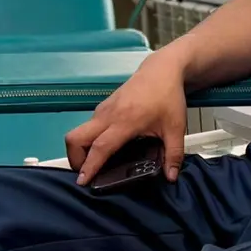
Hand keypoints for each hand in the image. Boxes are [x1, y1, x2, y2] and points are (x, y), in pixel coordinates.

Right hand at [66, 51, 189, 184]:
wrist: (162, 70)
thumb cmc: (167, 95)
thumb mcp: (175, 128)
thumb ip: (173, 154)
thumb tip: (171, 177)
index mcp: (125, 121)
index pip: (100, 146)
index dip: (89, 165)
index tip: (83, 180)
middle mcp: (108, 115)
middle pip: (75, 138)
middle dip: (74, 159)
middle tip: (86, 173)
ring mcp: (103, 109)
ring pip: (79, 132)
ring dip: (80, 150)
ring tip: (95, 164)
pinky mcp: (103, 107)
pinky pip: (87, 126)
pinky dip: (88, 140)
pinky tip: (104, 148)